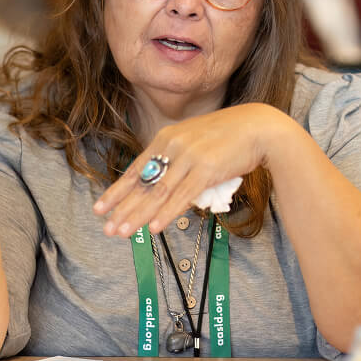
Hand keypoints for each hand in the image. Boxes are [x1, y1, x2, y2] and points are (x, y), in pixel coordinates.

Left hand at [93, 103, 289, 236]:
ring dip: (138, 215)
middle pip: (143, 183)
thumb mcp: (194, 141)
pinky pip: (182, 196)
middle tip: (107, 228)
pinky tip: (154, 227)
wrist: (259, 128)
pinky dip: (167, 213)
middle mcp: (173, 145)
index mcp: (166, 137)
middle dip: (122, 208)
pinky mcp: (207, 170)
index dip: (117, 191)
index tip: (100, 208)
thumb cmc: (229, 136)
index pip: (135, 169)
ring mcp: (189, 157)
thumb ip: (176, 160)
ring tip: (123, 232)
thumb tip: (163, 186)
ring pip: (158, 192)